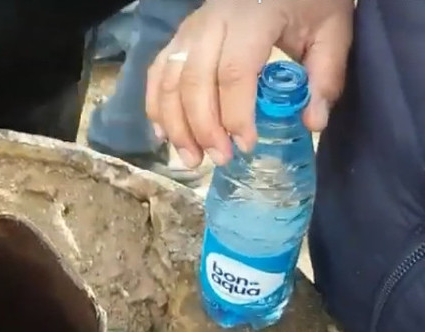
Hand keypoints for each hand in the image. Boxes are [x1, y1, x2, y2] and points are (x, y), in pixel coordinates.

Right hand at [145, 0, 352, 167]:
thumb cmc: (308, 1)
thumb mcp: (332, 31)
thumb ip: (325, 76)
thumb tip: (313, 123)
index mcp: (253, 17)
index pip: (234, 71)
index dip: (235, 114)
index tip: (247, 145)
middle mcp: (212, 22)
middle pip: (194, 81)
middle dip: (203, 127)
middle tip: (219, 159)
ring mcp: (188, 30)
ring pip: (169, 81)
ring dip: (176, 125)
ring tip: (192, 158)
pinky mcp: (177, 38)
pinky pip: (156, 75)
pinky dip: (156, 109)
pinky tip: (166, 137)